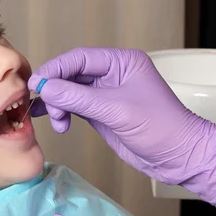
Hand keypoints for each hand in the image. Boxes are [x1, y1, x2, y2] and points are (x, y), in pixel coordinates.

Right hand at [28, 47, 215, 208]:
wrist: (179, 157)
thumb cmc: (160, 128)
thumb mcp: (116, 110)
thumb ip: (78, 98)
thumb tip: (45, 88)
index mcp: (121, 62)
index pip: (79, 58)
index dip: (55, 70)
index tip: (36, 85)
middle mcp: (112, 74)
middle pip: (71, 74)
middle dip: (55, 90)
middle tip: (43, 107)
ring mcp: (105, 94)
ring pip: (69, 92)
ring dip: (57, 105)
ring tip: (57, 122)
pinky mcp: (102, 112)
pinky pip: (74, 107)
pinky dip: (63, 114)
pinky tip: (58, 124)